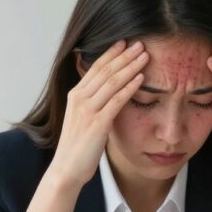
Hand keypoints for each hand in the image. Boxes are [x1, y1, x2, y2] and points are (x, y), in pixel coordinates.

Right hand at [48, 40, 148, 187]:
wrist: (67, 169)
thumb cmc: (77, 146)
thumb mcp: (81, 118)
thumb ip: (91, 102)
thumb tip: (105, 91)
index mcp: (75, 95)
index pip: (95, 67)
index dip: (111, 53)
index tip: (125, 42)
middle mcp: (79, 99)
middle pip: (105, 70)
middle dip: (124, 55)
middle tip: (140, 43)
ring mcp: (88, 110)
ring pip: (112, 82)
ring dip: (130, 67)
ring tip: (145, 56)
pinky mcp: (97, 124)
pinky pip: (117, 101)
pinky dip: (130, 87)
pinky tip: (141, 79)